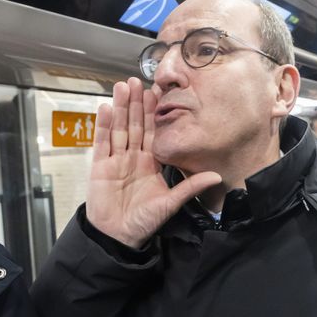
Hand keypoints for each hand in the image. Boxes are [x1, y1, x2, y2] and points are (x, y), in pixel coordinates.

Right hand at [86, 78, 221, 248]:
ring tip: (122, 86)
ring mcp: (115, 159)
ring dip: (120, 108)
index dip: (154, 113)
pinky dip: (103, 126)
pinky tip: (106, 108)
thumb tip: (216, 176)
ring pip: (118, 128)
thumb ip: (190, 188)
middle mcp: (133, 156)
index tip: (158, 93)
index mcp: (150, 163)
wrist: (118, 236)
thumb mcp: (170, 203)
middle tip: (137, 80)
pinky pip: (102, 143)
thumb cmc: (143, 221)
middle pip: (134, 125)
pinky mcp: (99, 166)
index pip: (153, 132)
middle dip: (136, 103)